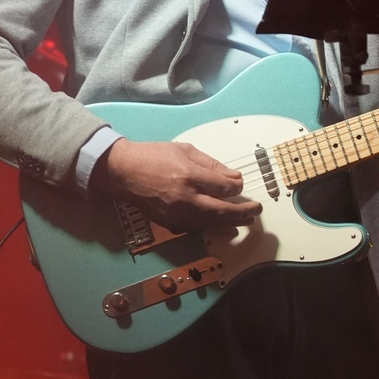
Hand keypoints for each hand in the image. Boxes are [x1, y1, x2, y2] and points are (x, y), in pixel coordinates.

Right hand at [98, 139, 259, 231]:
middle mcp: (183, 197)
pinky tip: (220, 224)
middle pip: (221, 210)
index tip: (240, 185)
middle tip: (255, 211)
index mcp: (188, 176)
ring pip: (209, 223)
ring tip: (244, 220)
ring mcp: (175, 213)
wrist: (122, 171)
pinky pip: (194, 228)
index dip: (237, 187)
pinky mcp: (167, 221)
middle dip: (242, 212)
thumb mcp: (185, 151)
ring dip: (229, 222)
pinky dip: (210, 226)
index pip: (223, 187)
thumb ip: (212, 165)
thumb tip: (234, 176)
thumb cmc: (153, 156)